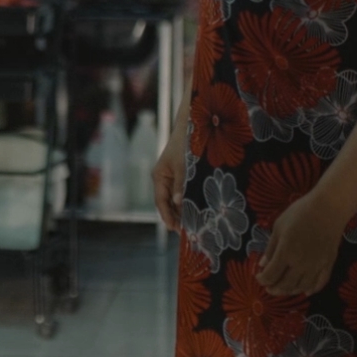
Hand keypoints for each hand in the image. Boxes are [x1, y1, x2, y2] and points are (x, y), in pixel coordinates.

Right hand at [152, 114, 189, 232]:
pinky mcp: (182, 175)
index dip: (167, 217)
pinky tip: (197, 209)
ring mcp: (172, 177)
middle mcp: (164, 179)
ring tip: (193, 224)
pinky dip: (188, 201)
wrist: (192, 124)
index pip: (161, 202)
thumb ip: (181, 184)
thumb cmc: (185, 143)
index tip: (175, 229)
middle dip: (176, 217)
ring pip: (176, 199)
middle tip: (187, 232)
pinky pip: (183, 192)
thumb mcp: (184, 165)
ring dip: (183, 210)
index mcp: (159, 176)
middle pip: (168, 203)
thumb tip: (178, 202)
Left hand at [256, 189, 350, 296]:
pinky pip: (320, 283)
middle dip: (274, 289)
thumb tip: (262, 264)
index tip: (258, 276)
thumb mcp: (278, 227)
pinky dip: (312, 289)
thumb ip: (270, 248)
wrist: (329, 208)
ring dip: (291, 291)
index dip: (262, 279)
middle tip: (268, 287)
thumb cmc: (300, 213)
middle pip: (285, 285)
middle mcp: (300, 264)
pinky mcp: (328, 264)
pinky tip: (306, 290)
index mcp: (285, 253)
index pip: (271, 275)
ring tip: (284, 288)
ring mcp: (316, 266)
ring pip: (302, 287)